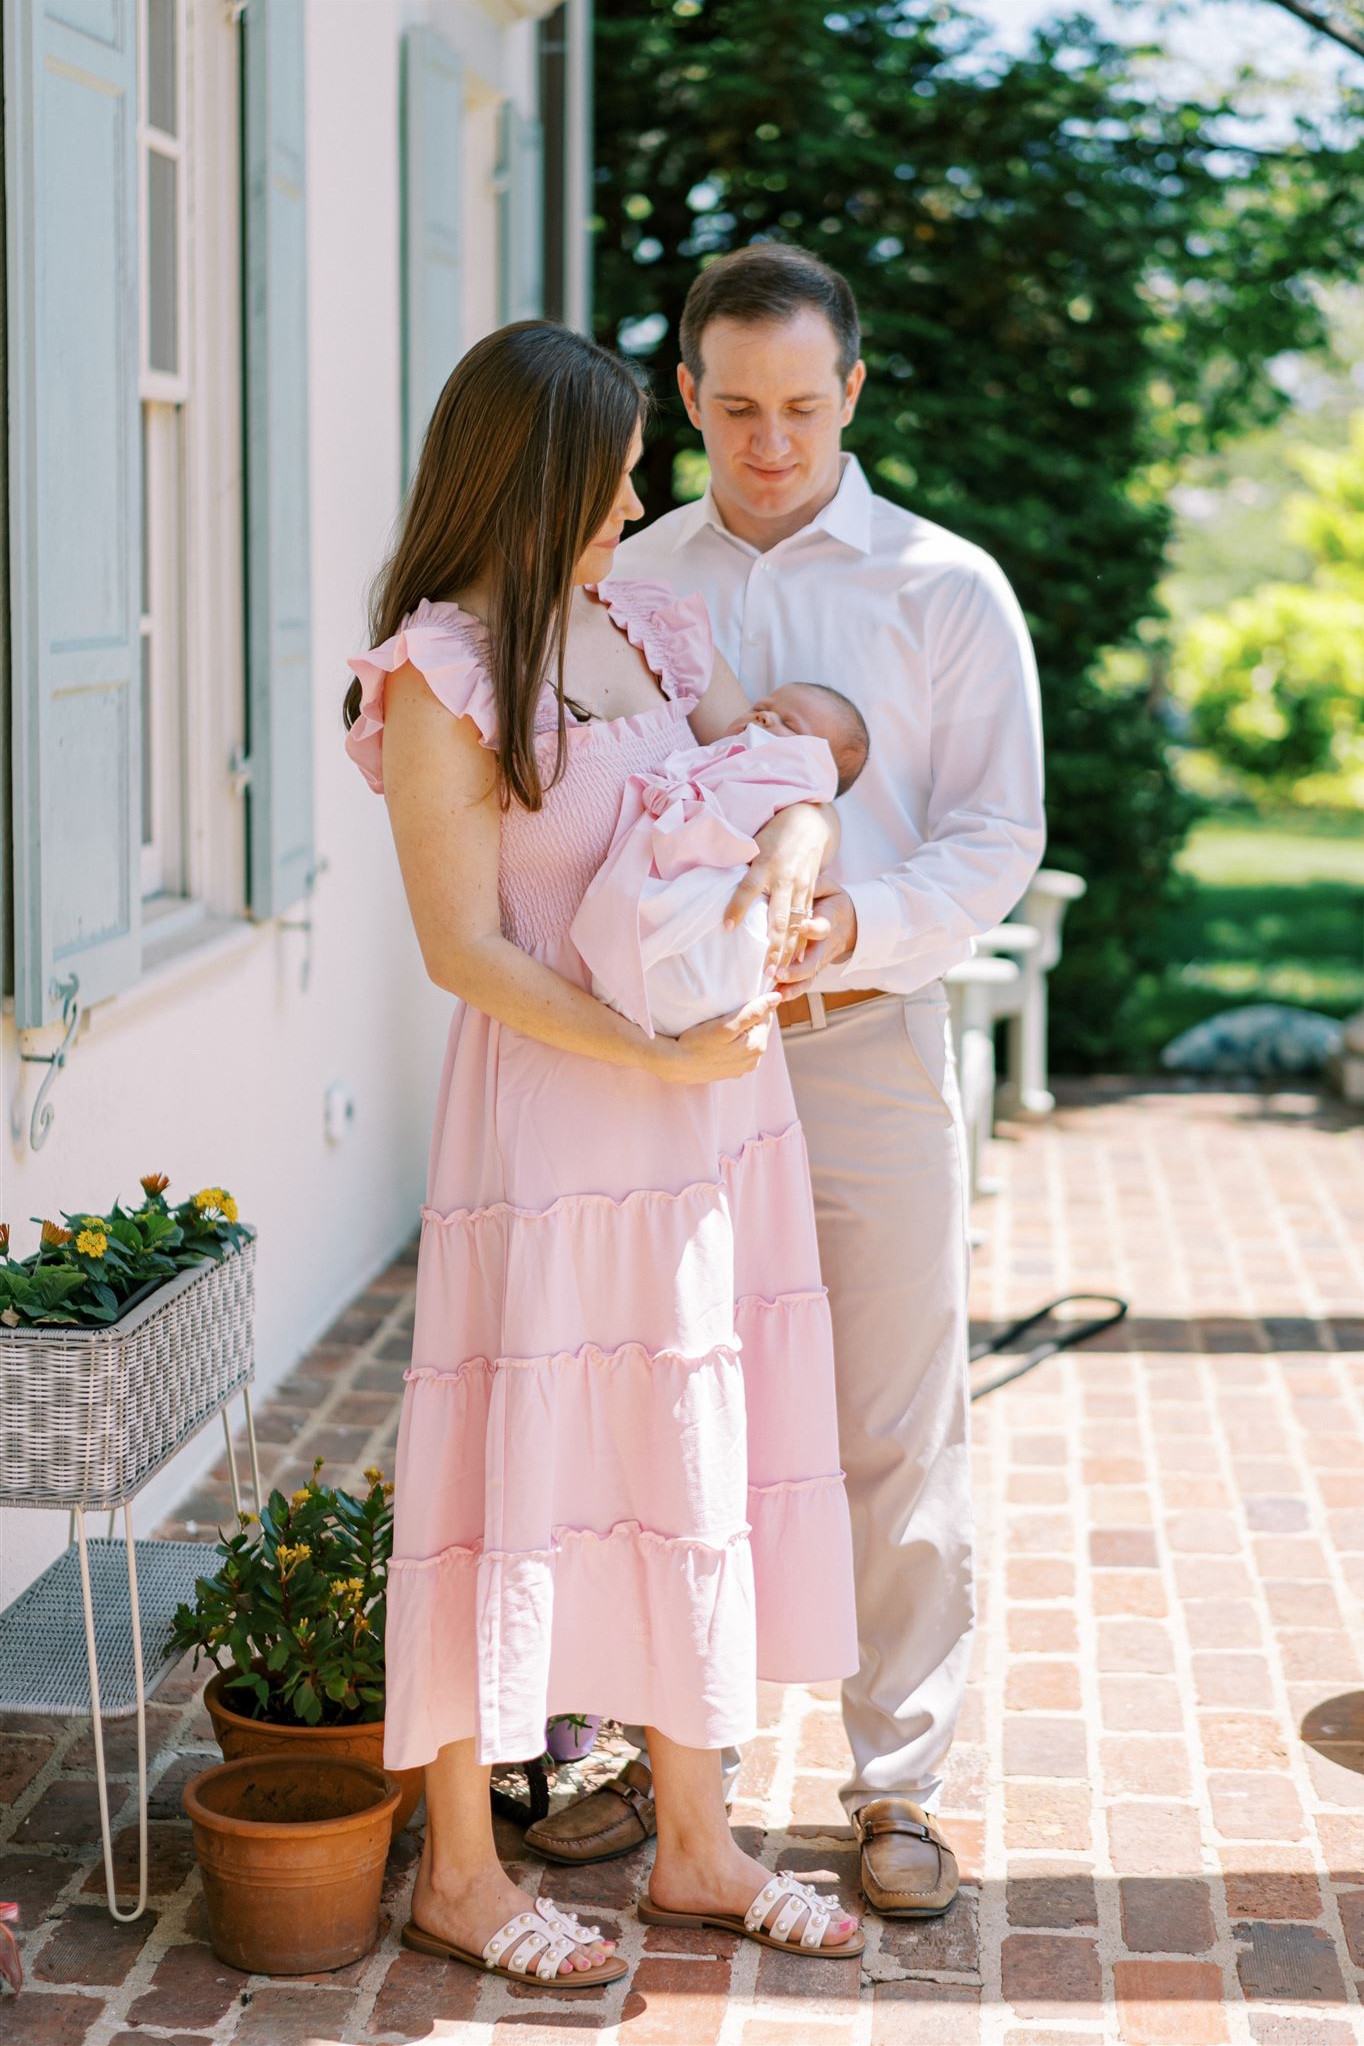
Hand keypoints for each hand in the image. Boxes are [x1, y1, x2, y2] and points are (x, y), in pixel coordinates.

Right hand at [647, 994, 782, 1083]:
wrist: (675, 1064)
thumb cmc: (698, 1043)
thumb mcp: (726, 1025)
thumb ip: (753, 1012)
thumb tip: (777, 998)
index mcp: (758, 1047)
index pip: (766, 1017)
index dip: (752, 1007)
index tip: (735, 1003)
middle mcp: (753, 1061)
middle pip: (757, 1029)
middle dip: (746, 1020)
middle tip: (725, 1015)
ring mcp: (741, 1068)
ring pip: (747, 1040)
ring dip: (738, 1032)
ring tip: (719, 1027)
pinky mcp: (729, 1072)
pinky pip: (736, 1051)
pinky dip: (730, 1044)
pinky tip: (716, 1041)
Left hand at [725, 805, 831, 974]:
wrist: (810, 824)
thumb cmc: (775, 834)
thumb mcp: (754, 845)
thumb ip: (741, 867)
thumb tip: (713, 885)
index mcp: (765, 865)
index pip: (748, 888)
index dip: (737, 907)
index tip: (727, 927)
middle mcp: (784, 879)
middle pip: (779, 916)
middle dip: (774, 945)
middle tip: (767, 970)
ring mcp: (801, 887)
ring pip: (796, 924)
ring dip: (788, 950)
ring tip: (780, 972)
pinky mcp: (811, 893)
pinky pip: (807, 921)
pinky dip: (803, 942)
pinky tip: (797, 961)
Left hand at [774, 888, 857, 995]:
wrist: (851, 921)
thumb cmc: (832, 901)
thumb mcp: (829, 888)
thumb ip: (816, 885)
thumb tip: (801, 878)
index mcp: (828, 921)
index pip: (822, 927)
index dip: (814, 928)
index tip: (803, 927)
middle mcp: (825, 944)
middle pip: (813, 960)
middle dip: (797, 968)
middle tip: (778, 972)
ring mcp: (820, 959)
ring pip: (808, 975)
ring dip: (792, 984)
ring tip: (774, 989)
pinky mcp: (814, 969)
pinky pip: (804, 983)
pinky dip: (791, 991)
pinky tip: (775, 997)